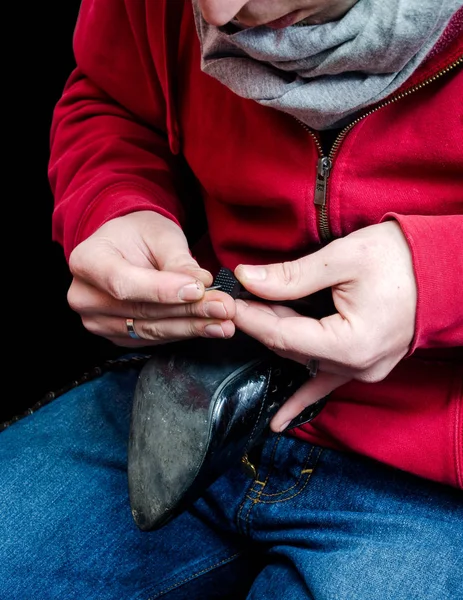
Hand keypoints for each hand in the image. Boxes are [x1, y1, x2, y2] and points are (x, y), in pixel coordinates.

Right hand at [67, 211, 235, 345]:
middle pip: (140, 311)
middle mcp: (84, 296)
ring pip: (150, 330)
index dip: (162, 290)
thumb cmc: (141, 234)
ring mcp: (98, 321)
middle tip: (224, 307)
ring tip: (224, 322)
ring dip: (191, 327)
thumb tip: (202, 285)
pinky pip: (153, 339)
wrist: (128, 246)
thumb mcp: (162, 235)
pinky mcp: (117, 336)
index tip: (198, 289)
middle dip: (188, 310)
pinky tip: (211, 327)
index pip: (123, 283)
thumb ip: (179, 261)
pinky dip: (184, 332)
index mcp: (87, 261)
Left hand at [233, 221, 416, 431]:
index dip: (249, 317)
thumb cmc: (401, 259)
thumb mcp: (342, 259)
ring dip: (277, 338)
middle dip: (261, 322)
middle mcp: (356, 366)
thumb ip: (290, 276)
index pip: (281, 335)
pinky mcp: (364, 365)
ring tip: (248, 321)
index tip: (224, 301)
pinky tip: (278, 423)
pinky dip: (301, 397)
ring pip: (303, 358)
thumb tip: (248, 278)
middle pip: (290, 347)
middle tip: (236, 297)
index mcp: (350, 344)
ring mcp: (362, 370)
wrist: (444, 268)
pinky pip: (325, 383)